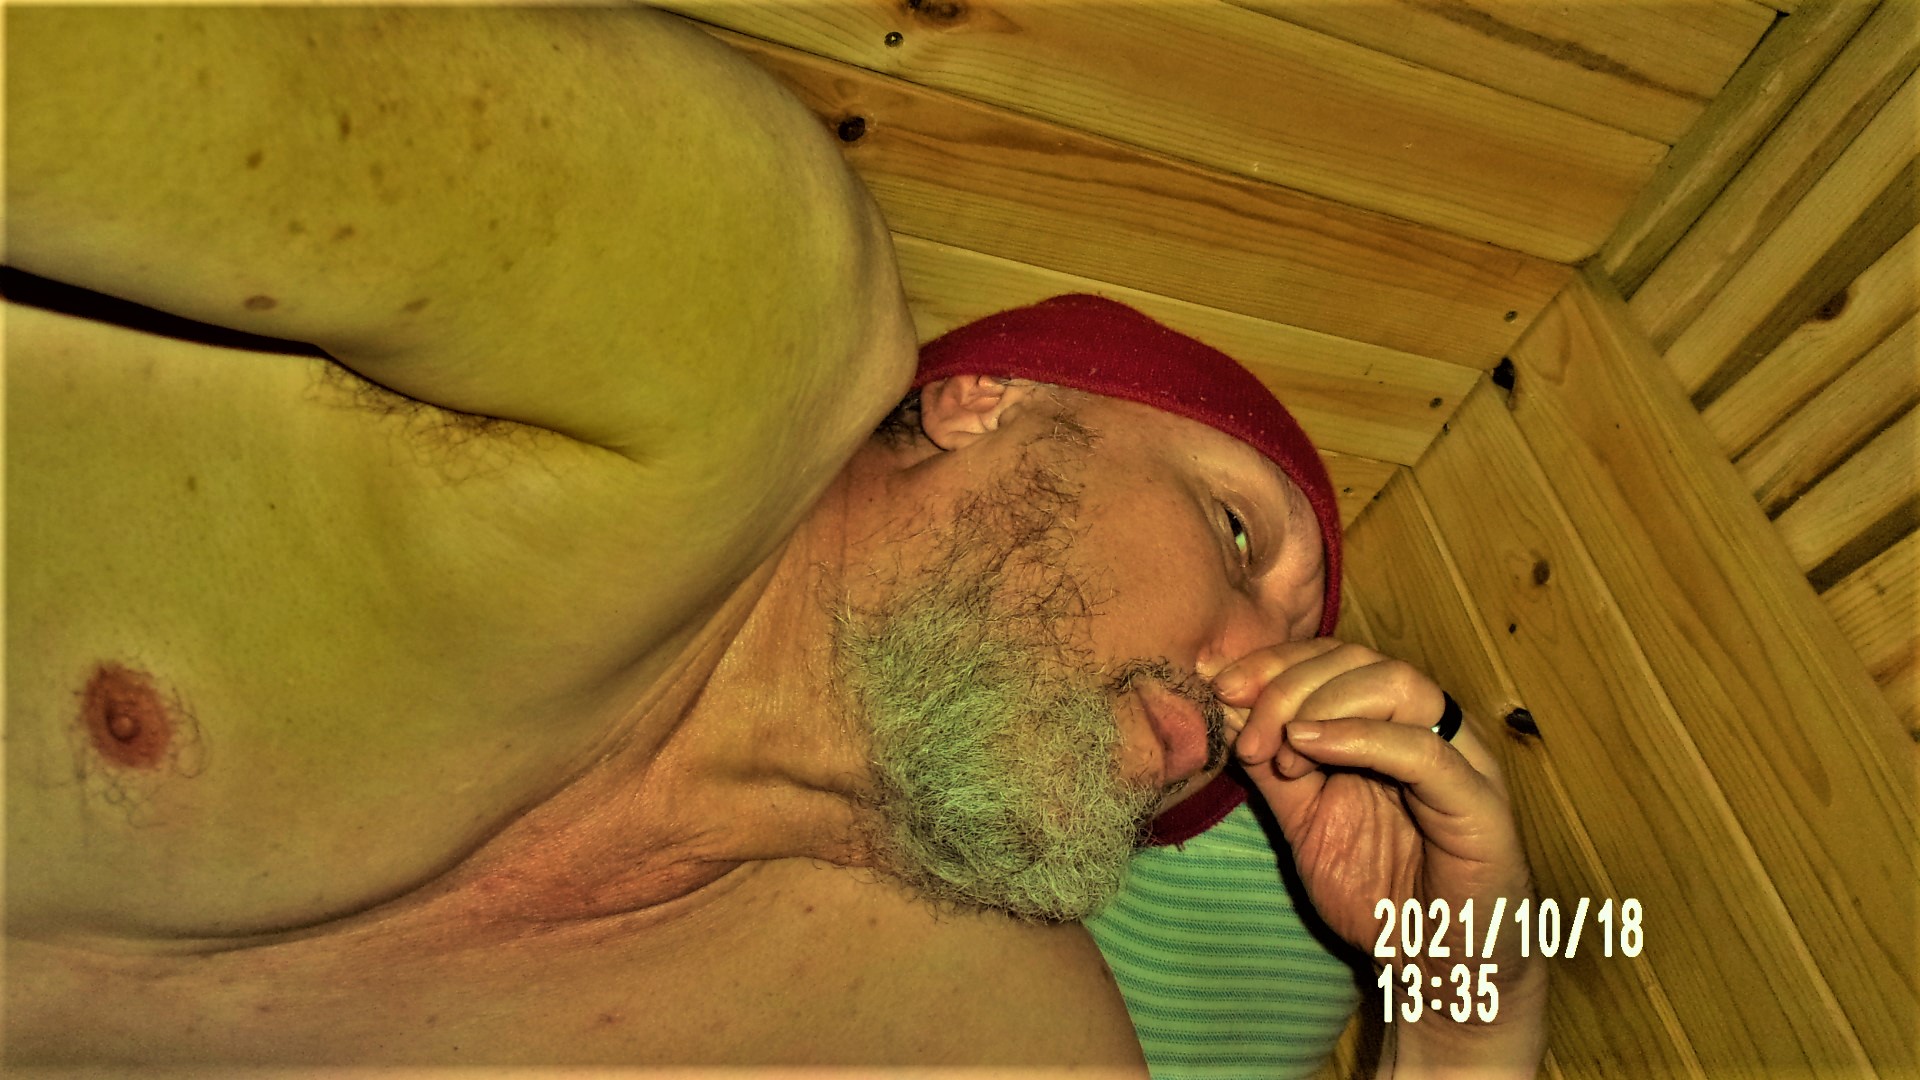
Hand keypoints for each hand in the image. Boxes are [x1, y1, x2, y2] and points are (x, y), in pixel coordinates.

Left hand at [1216, 639, 1545, 1076]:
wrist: (1434, 968)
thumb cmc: (1379, 892)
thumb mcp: (1304, 820)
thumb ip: (1273, 766)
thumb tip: (1225, 709)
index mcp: (1391, 724)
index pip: (1333, 658)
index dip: (1273, 662)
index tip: (1217, 686)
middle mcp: (1430, 728)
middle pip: (1359, 660)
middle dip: (1287, 684)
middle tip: (1245, 736)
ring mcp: (1462, 760)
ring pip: (1398, 684)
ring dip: (1321, 705)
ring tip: (1280, 751)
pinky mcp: (1480, 803)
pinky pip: (1425, 752)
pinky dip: (1361, 738)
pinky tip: (1309, 748)